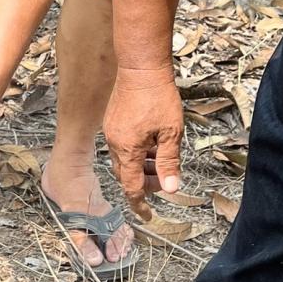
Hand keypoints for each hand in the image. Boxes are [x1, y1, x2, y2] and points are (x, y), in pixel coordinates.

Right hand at [104, 66, 184, 214]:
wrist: (141, 66)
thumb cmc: (158, 97)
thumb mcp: (171, 132)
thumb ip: (169, 162)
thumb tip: (170, 188)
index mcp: (128, 149)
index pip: (131, 186)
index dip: (140, 203)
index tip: (147, 215)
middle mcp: (115, 143)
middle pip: (126, 175)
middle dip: (144, 184)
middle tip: (163, 181)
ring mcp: (111, 131)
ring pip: (124, 160)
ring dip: (141, 167)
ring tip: (160, 161)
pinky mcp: (112, 121)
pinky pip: (121, 146)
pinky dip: (136, 153)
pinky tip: (151, 145)